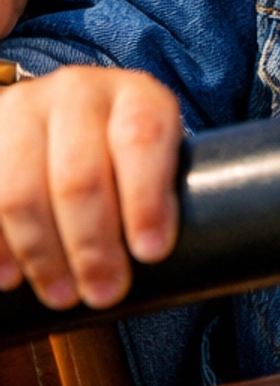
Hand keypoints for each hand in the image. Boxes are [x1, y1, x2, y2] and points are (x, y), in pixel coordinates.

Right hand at [0, 69, 181, 309]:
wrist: (67, 119)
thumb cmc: (122, 155)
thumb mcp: (154, 157)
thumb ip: (159, 194)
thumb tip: (157, 259)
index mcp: (134, 93)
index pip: (142, 137)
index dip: (146, 197)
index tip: (151, 252)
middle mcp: (78, 91)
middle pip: (79, 175)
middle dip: (92, 246)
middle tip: (104, 292)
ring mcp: (26, 110)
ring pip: (24, 192)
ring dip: (43, 254)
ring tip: (61, 294)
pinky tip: (12, 277)